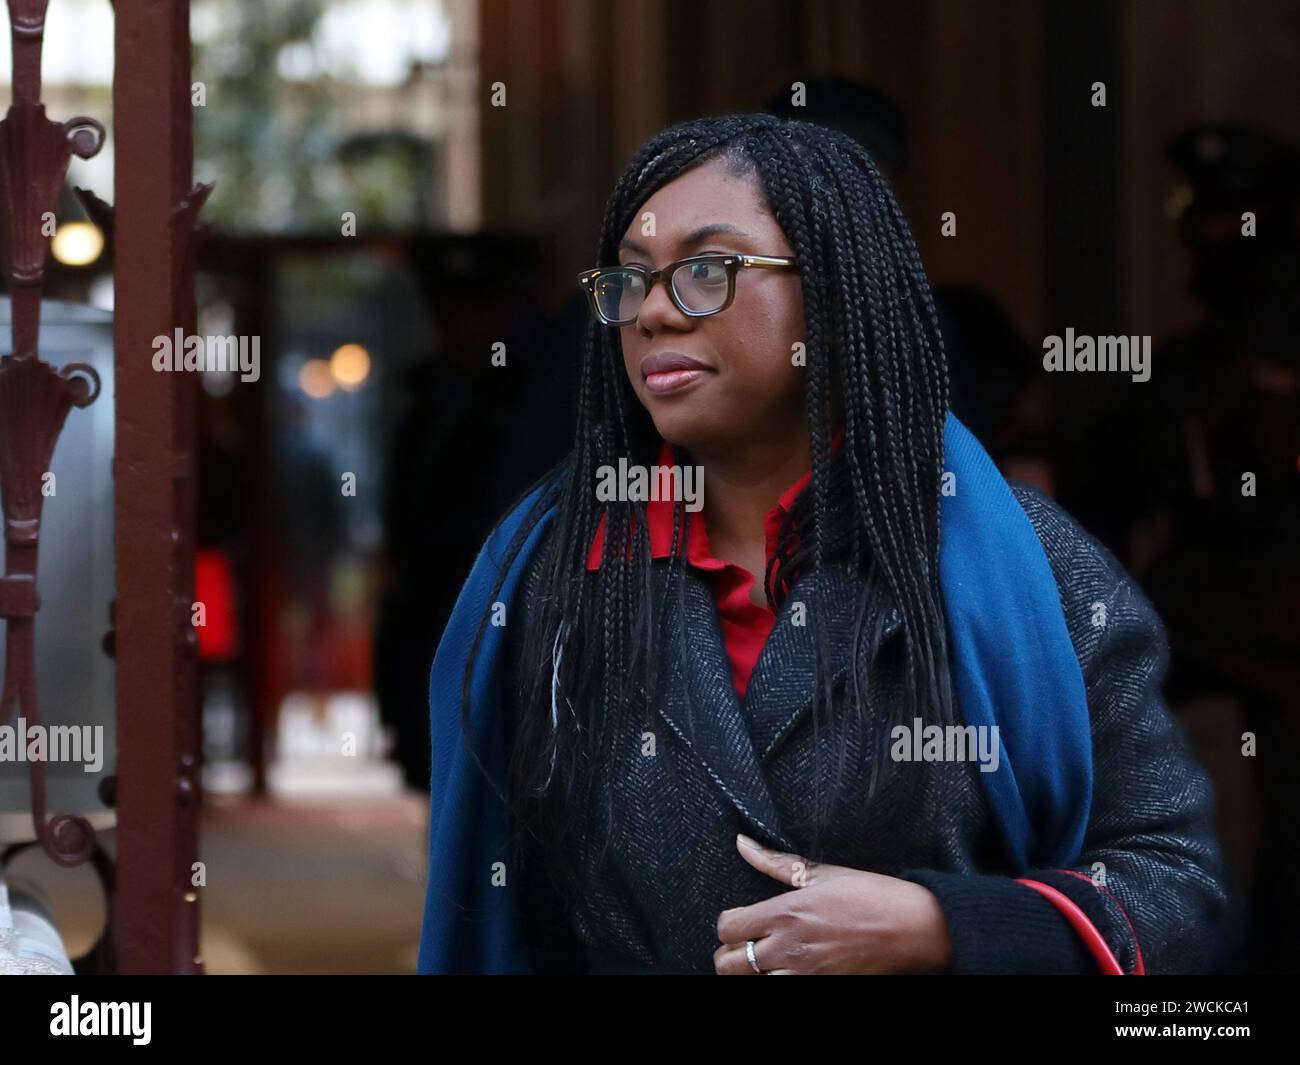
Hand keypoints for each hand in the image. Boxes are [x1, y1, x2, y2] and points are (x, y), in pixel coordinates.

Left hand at [713, 833, 952, 973]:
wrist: (913, 928)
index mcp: (786, 912)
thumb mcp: (821, 873)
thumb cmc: (870, 894)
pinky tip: (786, 971)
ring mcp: (805, 974)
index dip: (729, 924)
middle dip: (729, 953)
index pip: (728, 927)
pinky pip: (780, 993)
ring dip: (752, 973)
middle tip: (745, 944)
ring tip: (765, 960)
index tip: (741, 920)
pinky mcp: (822, 988)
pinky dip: (777, 982)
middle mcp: (789, 947)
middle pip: (728, 963)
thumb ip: (774, 862)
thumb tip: (742, 843)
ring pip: (751, 984)